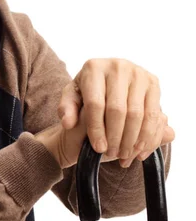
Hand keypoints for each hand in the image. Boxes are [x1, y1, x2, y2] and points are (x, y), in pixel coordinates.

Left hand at [34, 59, 174, 169]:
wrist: (108, 79)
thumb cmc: (87, 91)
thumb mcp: (72, 98)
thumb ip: (67, 109)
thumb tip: (68, 123)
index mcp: (93, 68)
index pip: (95, 103)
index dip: (96, 129)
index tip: (98, 148)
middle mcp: (117, 66)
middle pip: (118, 109)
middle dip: (115, 137)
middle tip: (112, 154)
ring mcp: (138, 73)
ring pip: (138, 113)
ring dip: (132, 139)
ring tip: (123, 154)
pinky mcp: (153, 82)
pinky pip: (153, 113)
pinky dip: (147, 135)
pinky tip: (138, 149)